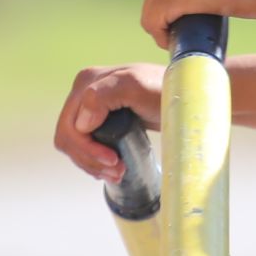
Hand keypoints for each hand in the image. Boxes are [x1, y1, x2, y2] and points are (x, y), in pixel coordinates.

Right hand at [54, 62, 165, 181]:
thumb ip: (104, 95)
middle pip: (69, 139)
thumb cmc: (167, 90)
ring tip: (118, 173)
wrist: (186, 97)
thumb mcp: (137, 86)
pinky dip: (95, 161)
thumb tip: (81, 123)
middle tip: (117, 171)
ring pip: (75, 147)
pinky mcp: (102, 122)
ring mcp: (92, 108)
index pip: (70, 127)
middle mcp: (84, 93)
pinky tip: (111, 168)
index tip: (114, 161)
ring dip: (92, 164)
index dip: (87, 149)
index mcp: (86, 82)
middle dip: (90, 160)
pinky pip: (85, 147)